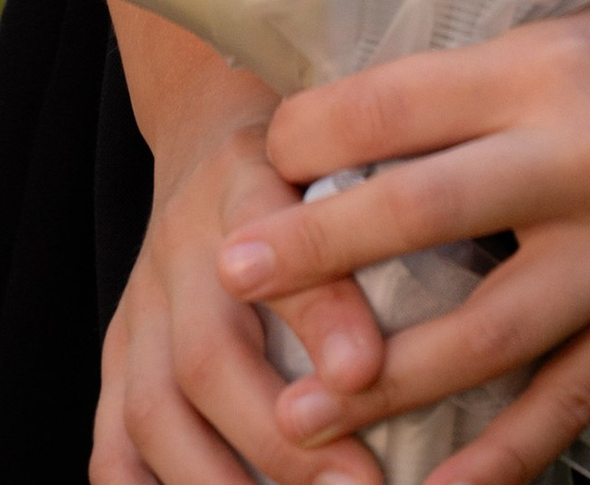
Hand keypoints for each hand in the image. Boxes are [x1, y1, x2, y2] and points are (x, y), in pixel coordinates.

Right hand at [93, 70, 390, 484]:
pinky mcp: (118, 361)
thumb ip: (393, 211)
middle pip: (206, 350)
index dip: (321, 310)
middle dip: (281, 440)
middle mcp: (183, 247)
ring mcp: (140, 310)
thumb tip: (476, 303)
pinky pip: (112, 447)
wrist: (207, 138)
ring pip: (152, 409)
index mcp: (248, 182)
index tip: (366, 370)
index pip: (277, 234)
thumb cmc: (307, 167)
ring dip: (218, 483)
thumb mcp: (350, 157)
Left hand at [215, 0, 589, 484]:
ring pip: (489, 336)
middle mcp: (585, 157)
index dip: (317, 133)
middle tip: (230, 280)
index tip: (256, 157)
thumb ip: (485, 80)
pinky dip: (500, 455)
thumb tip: (367, 123)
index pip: (403, 101)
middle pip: (427, 215)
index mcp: (549, 63)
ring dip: (387, 383)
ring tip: (296, 420)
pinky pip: (570, 399)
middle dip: (319, 254)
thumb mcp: (575, 17)